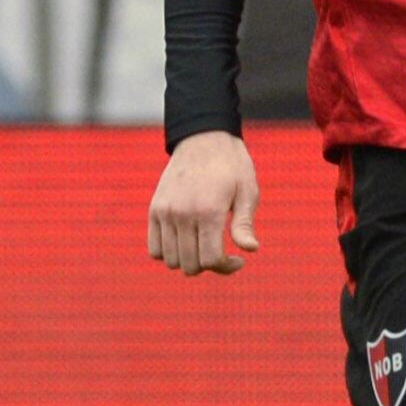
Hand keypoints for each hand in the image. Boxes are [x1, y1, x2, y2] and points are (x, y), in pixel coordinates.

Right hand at [148, 131, 262, 275]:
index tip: (238, 259)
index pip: (210, 260)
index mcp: (209, 211)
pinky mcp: (154, 209)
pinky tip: (185, 242)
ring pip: (171, 261)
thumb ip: (244, 224)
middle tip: (222, 251)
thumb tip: (250, 250)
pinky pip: (154, 249)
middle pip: (191, 265)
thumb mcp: (248, 191)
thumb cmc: (232, 166)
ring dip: (189, 261)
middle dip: (209, 265)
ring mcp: (165, 212)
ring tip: (203, 246)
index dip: (226, 267)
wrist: (203, 137)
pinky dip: (168, 253)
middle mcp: (183, 213)